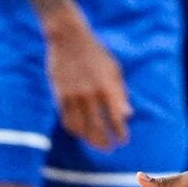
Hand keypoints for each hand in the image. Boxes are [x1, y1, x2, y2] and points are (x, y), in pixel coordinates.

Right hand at [45, 14, 130, 149]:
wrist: (68, 38)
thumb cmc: (95, 53)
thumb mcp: (114, 69)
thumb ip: (120, 93)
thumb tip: (128, 115)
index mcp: (107, 87)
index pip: (116, 119)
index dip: (120, 133)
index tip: (123, 141)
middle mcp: (90, 94)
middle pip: (97, 128)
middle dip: (105, 142)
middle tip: (109, 149)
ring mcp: (73, 96)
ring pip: (80, 128)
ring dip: (89, 140)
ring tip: (95, 144)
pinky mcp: (60, 95)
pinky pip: (66, 120)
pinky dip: (74, 130)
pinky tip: (80, 132)